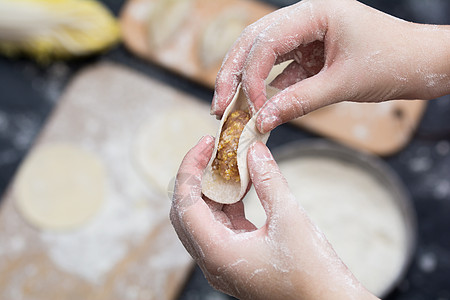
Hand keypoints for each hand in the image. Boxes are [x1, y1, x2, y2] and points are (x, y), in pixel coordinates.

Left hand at [170, 136, 378, 299]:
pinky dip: (230, 202)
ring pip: (205, 217)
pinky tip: (244, 184)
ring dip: (215, 188)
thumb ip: (269, 181)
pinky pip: (223, 225)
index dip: (190, 169)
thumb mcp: (290, 219)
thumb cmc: (313, 272)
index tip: (205, 143)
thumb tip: (253, 150)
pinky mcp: (237, 259)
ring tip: (232, 162)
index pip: (185, 204)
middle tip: (215, 149)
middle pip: (188, 211)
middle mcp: (213, 260)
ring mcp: (224, 261)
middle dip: (198, 176)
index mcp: (217, 253)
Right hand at [211, 0, 449, 132]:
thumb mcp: (343, 83)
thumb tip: (262, 122)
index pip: (266, 41)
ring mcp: (307, 36)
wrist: (424, 64)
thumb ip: (300, 102)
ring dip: (245, 82)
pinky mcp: (311, 54)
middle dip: (233, 74)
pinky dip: (269, 90)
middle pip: (254, 43)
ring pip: (263, 56)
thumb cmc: (393, 62)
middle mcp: (305, 19)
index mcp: (315, 12)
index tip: (248, 107)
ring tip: (229, 106)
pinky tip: (258, 108)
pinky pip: (281, 71)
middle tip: (219, 104)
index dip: (250, 76)